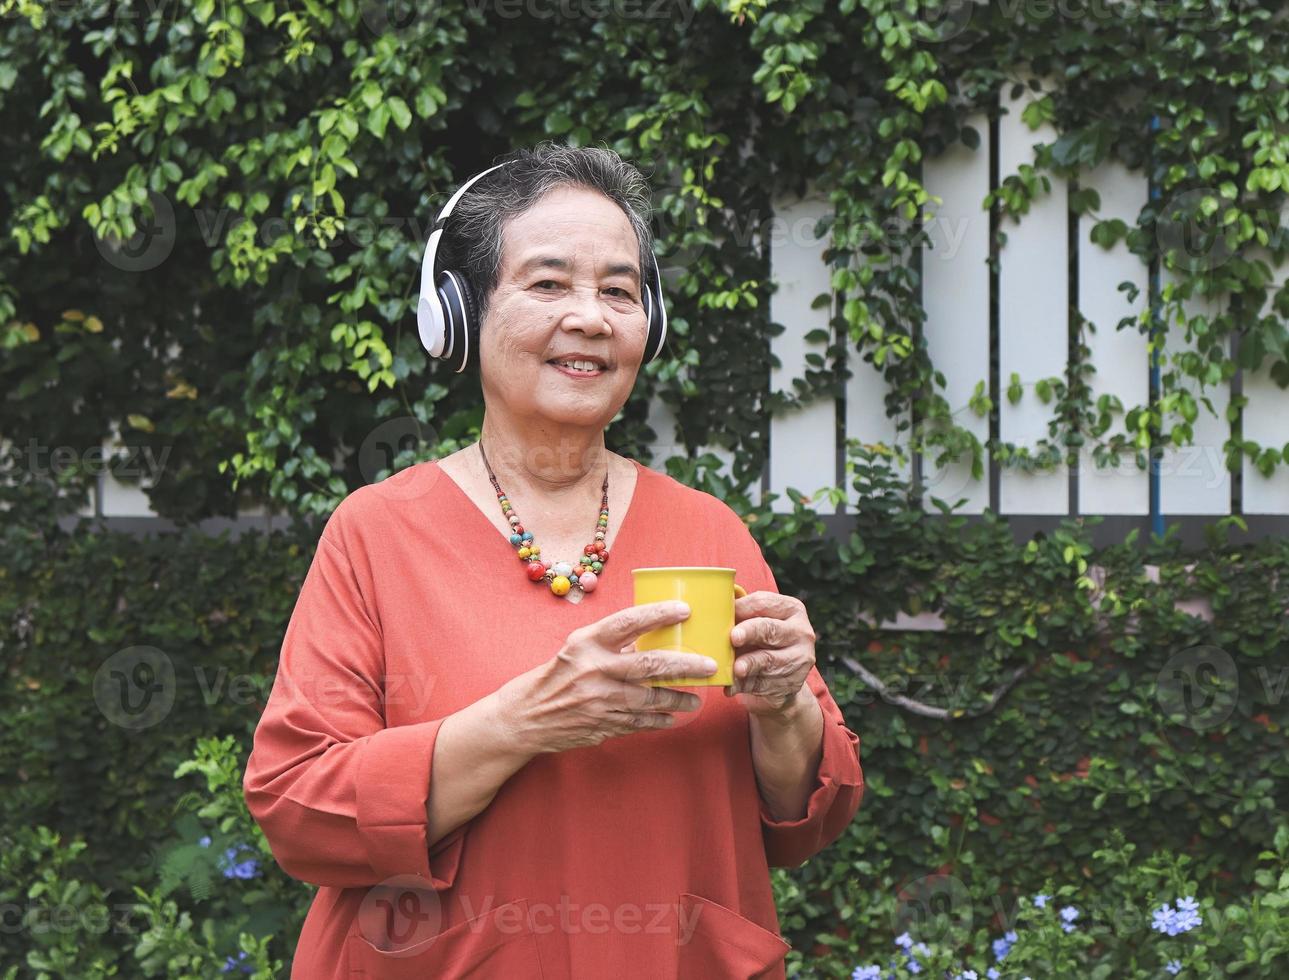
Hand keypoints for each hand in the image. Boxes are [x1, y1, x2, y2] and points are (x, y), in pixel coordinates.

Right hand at [498, 600, 717, 753]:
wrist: (524, 717)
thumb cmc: (554, 676)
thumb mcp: (576, 649)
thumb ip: (610, 644)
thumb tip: (651, 635)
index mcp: (587, 643)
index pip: (628, 622)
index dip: (658, 614)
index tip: (685, 610)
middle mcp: (594, 670)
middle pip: (650, 664)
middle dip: (686, 665)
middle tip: (709, 664)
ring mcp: (599, 701)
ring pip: (650, 698)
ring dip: (678, 699)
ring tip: (696, 697)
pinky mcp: (601, 725)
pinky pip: (639, 722)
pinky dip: (658, 720)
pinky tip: (672, 717)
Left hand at [723, 591, 815, 717]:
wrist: (782, 675)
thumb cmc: (762, 640)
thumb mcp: (756, 621)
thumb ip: (741, 614)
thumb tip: (712, 607)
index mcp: (791, 609)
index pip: (764, 603)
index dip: (742, 608)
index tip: (724, 613)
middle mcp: (801, 632)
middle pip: (770, 629)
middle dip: (750, 632)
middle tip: (733, 637)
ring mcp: (799, 659)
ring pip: (769, 660)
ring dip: (749, 664)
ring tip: (735, 668)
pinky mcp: (792, 683)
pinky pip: (764, 683)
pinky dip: (745, 685)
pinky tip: (731, 686)